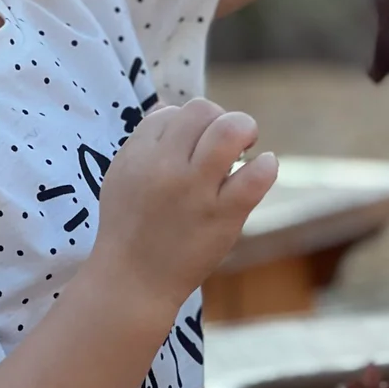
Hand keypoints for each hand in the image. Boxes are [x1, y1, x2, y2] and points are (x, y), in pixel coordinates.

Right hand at [93, 98, 278, 308]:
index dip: (187, 124)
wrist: (134, 280)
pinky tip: (263, 167)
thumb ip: (145, 141)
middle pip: (202, 110)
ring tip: (246, 144)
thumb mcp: (122, 175)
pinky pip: (256, 176)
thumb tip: (173, 107)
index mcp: (139, 154)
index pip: (173, 112)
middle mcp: (166, 167)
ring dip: (244, 129)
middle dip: (220, 118)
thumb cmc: (129, 226)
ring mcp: (196, 191)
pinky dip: (266, 165)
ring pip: (230, 131)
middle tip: (227, 141)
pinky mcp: (223, 216)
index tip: (191, 146)